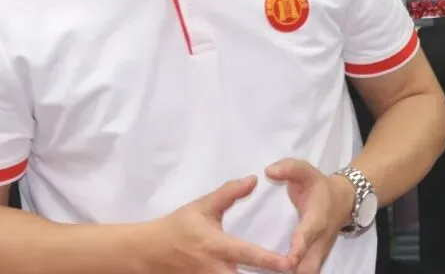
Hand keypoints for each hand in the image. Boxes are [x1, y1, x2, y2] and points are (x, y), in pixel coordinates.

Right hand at [150, 176, 294, 273]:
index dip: (270, 260)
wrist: (150, 252)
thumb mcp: (203, 206)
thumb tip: (254, 179)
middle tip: (293, 272)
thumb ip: (229, 193)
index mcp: (217, 246)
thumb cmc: (179, 226)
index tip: (289, 263)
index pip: (249, 255)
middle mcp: (216, 270)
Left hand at [265, 159, 355, 273]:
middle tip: (277, 271)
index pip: (308, 234)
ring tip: (274, 273)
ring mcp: (320, 252)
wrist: (343, 200)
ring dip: (296, 273)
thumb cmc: (318, 186)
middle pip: (311, 264)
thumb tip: (268, 171)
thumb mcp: (305, 170)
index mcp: (316, 217)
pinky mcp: (318, 259)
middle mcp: (320, 239)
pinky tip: (279, 273)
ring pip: (311, 271)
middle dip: (296, 270)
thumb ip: (288, 168)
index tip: (290, 260)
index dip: (299, 247)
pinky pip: (309, 271)